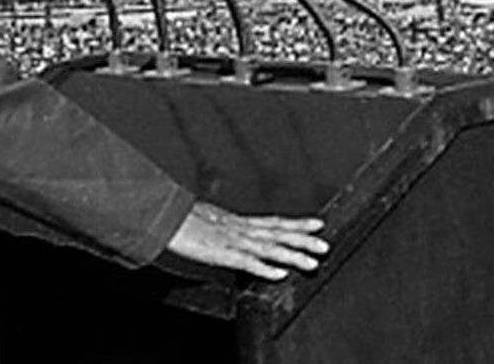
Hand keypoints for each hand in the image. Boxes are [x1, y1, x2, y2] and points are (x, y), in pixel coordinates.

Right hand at [166, 201, 328, 280]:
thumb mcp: (213, 219)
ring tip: (312, 263)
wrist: (168, 218)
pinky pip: (247, 263)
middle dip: (303, 240)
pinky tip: (280, 274)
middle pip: (278, 234)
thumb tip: (235, 228)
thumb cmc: (186, 219)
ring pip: (269, 248)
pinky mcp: (223, 254)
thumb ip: (228, 226)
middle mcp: (242, 229)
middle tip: (324, 245)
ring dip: (292, 255)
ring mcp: (235, 241)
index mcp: (241, 222)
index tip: (318, 224)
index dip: (297, 223)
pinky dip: (265, 268)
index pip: (275, 222)